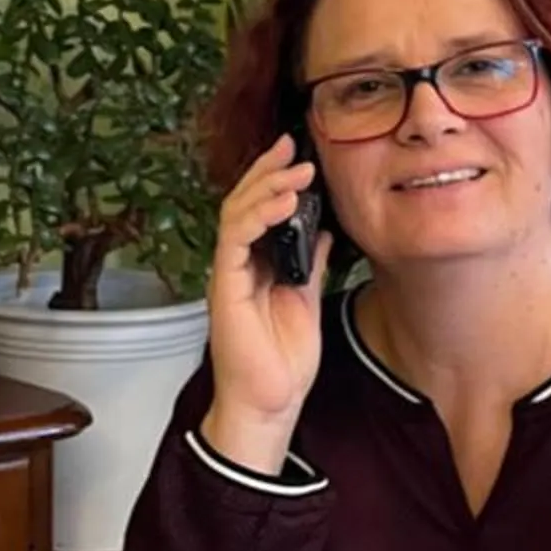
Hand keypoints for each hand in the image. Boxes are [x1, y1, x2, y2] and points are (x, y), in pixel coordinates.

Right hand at [201, 133, 330, 475]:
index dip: (275, 178)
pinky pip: (234, 240)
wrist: (270, 403)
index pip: (259, 208)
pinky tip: (281, 203)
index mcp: (256, 264)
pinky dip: (256, 217)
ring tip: (295, 172)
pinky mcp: (225, 287)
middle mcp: (238, 264)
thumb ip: (310, 262)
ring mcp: (229, 274)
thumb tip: (325, 229)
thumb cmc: (282, 362)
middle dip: (267, 171)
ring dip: (266, 188)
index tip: (298, 153)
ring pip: (235, 213)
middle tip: (293, 147)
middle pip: (243, 202)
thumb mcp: (307, 299)